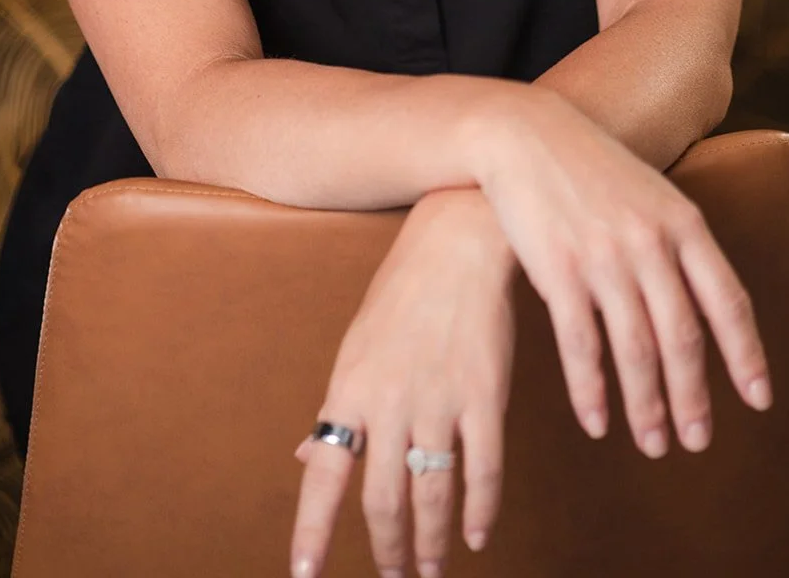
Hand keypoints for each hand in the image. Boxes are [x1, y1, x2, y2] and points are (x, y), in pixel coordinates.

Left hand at [289, 186, 516, 577]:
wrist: (458, 244)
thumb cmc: (403, 291)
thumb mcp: (357, 344)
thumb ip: (338, 408)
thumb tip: (305, 456)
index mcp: (350, 388)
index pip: (323, 473)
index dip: (312, 528)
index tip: (305, 574)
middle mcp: (390, 401)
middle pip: (383, 499)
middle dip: (388, 549)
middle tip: (394, 577)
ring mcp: (439, 400)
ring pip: (433, 494)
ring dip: (432, 541)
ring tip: (432, 569)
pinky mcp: (484, 395)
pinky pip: (483, 470)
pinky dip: (480, 510)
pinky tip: (476, 533)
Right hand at [466, 90, 772, 458]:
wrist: (523, 134)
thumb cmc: (591, 168)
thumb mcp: (651, 192)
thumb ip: (682, 241)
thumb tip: (713, 302)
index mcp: (683, 222)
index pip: (728, 300)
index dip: (746, 355)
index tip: (760, 400)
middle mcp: (650, 242)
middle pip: (683, 337)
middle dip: (694, 397)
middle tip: (698, 441)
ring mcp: (604, 257)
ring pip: (637, 349)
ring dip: (647, 405)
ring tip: (654, 444)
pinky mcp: (559, 270)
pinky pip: (582, 344)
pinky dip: (591, 390)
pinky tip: (596, 421)